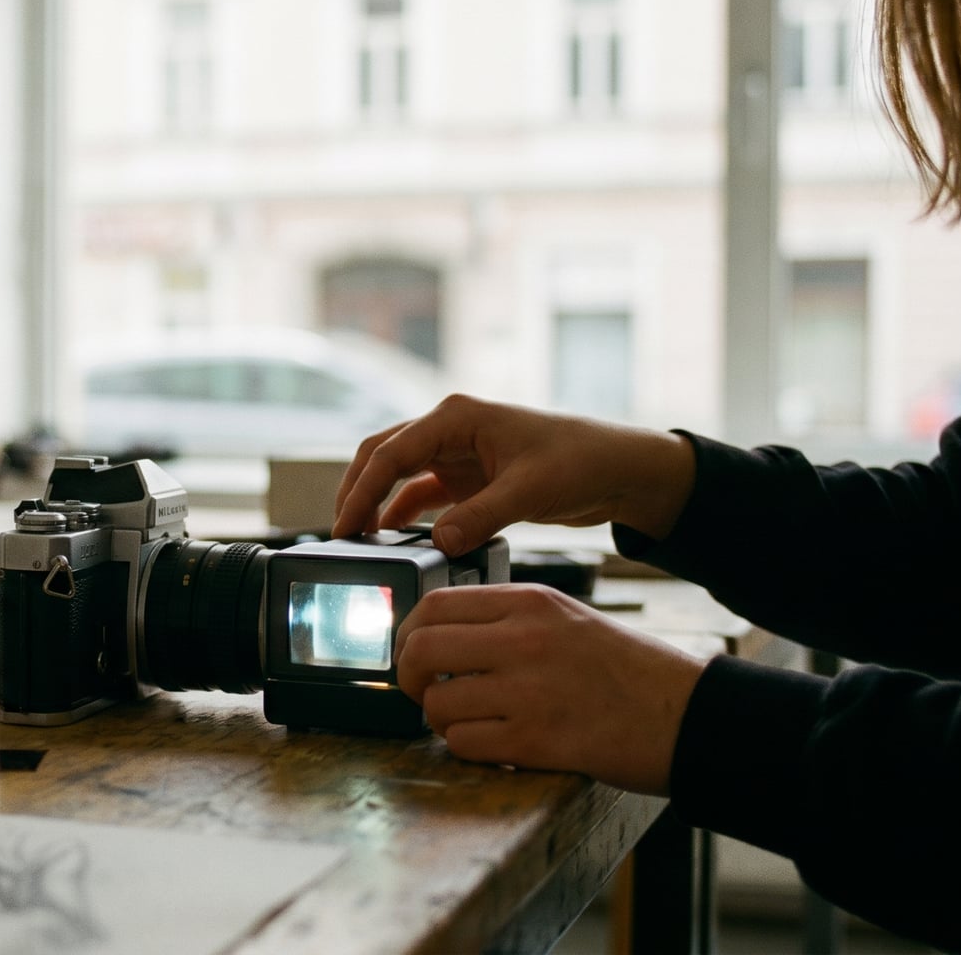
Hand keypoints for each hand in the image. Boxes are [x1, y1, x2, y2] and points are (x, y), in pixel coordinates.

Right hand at [332, 394, 696, 554]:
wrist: (620, 469)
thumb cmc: (581, 460)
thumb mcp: (530, 490)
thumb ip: (480, 517)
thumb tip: (437, 543)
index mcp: (457, 416)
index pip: (391, 452)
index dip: (362, 490)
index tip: (345, 525)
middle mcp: (450, 429)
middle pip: (382, 456)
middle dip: (356, 492)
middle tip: (340, 534)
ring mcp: (458, 453)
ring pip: (398, 475)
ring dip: (376, 504)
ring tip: (358, 541)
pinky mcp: (469, 478)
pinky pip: (423, 495)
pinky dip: (404, 515)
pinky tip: (394, 541)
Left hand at [395, 584, 709, 793]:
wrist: (685, 715)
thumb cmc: (626, 670)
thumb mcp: (566, 618)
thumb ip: (507, 618)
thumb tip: (438, 633)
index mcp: (531, 602)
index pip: (435, 604)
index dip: (406, 632)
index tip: (408, 650)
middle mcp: (524, 640)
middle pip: (421, 650)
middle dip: (408, 676)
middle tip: (421, 690)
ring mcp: (528, 691)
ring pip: (437, 704)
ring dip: (441, 719)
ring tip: (469, 720)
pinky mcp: (534, 741)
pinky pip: (463, 744)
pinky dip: (468, 748)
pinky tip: (493, 743)